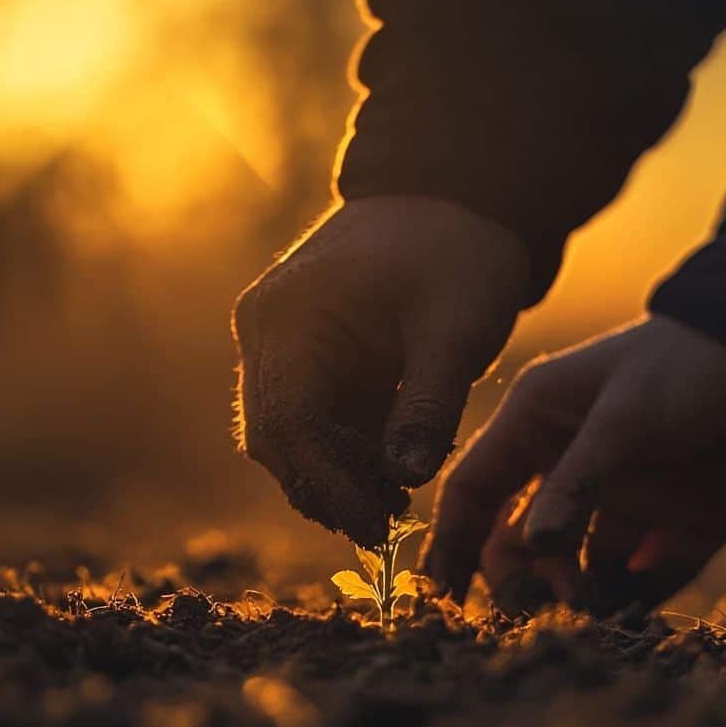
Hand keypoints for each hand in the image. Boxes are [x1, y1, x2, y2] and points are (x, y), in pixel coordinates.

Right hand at [232, 197, 535, 546]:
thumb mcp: (455, 330)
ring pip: (289, 434)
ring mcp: (281, 340)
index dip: (329, 485)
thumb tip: (406, 482)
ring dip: (334, 475)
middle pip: (276, 436)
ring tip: (391, 509)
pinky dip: (344, 452)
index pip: (289, 423)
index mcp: (289, 316)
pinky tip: (388, 476)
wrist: (454, 194)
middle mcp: (267, 329)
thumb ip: (428, 406)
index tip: (376, 528)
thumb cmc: (458, 251)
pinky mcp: (306, 351)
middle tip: (384, 531)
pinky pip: (313, 417)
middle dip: (327, 488)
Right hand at [424, 315, 725, 613]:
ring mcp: (621, 503)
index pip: (473, 488)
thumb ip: (576, 481)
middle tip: (530, 609)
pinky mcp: (672, 529)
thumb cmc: (684, 368)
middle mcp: (570, 470)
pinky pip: (642, 579)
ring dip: (575, 595)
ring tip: (589, 610)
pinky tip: (631, 614)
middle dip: (517, 579)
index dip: (451, 539)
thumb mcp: (624, 416)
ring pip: (577, 568)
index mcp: (538, 426)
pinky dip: (632, 602)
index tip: (443, 594)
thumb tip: (532, 549)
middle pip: (518, 541)